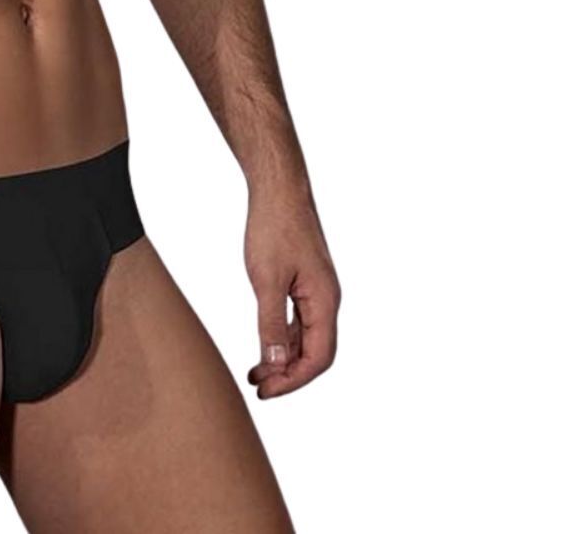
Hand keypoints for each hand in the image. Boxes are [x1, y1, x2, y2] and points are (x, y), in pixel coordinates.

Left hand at [243, 182, 339, 398]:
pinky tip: (265, 345)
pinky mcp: (305, 281)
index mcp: (325, 301)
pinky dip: (283, 337)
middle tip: (258, 387)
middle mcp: (327, 300)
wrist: (279, 189)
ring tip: (255, 373)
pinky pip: (299, 320)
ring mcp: (317, 290)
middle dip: (288, 375)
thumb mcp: (266, 279)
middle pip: (315, 352)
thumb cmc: (273, 229)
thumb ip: (270, 324)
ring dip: (284, 358)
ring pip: (306, 337)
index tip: (266, 392)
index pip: (318, 358)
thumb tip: (275, 365)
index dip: (294, 380)